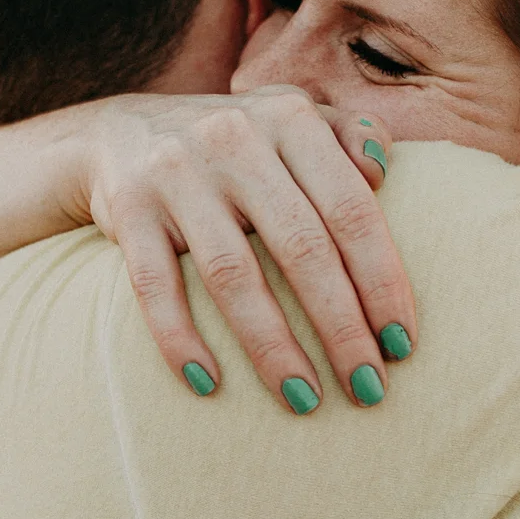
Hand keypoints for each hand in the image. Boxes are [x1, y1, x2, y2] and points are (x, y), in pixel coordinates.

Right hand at [79, 87, 415, 411]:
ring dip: (272, 347)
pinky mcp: (128, 209)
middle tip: (367, 387)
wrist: (117, 131)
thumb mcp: (292, 120)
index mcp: (288, 118)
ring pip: (232, 275)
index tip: (402, 344)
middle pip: (301, 247)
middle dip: (341, 327)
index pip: (351, 209)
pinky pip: (155, 286)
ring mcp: (176, 173)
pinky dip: (180, 339)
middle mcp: (233, 138)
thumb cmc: (235, 144)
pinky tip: (209, 384)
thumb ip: (349, 136)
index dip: (382, 281)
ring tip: (305, 400)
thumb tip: (383, 171)